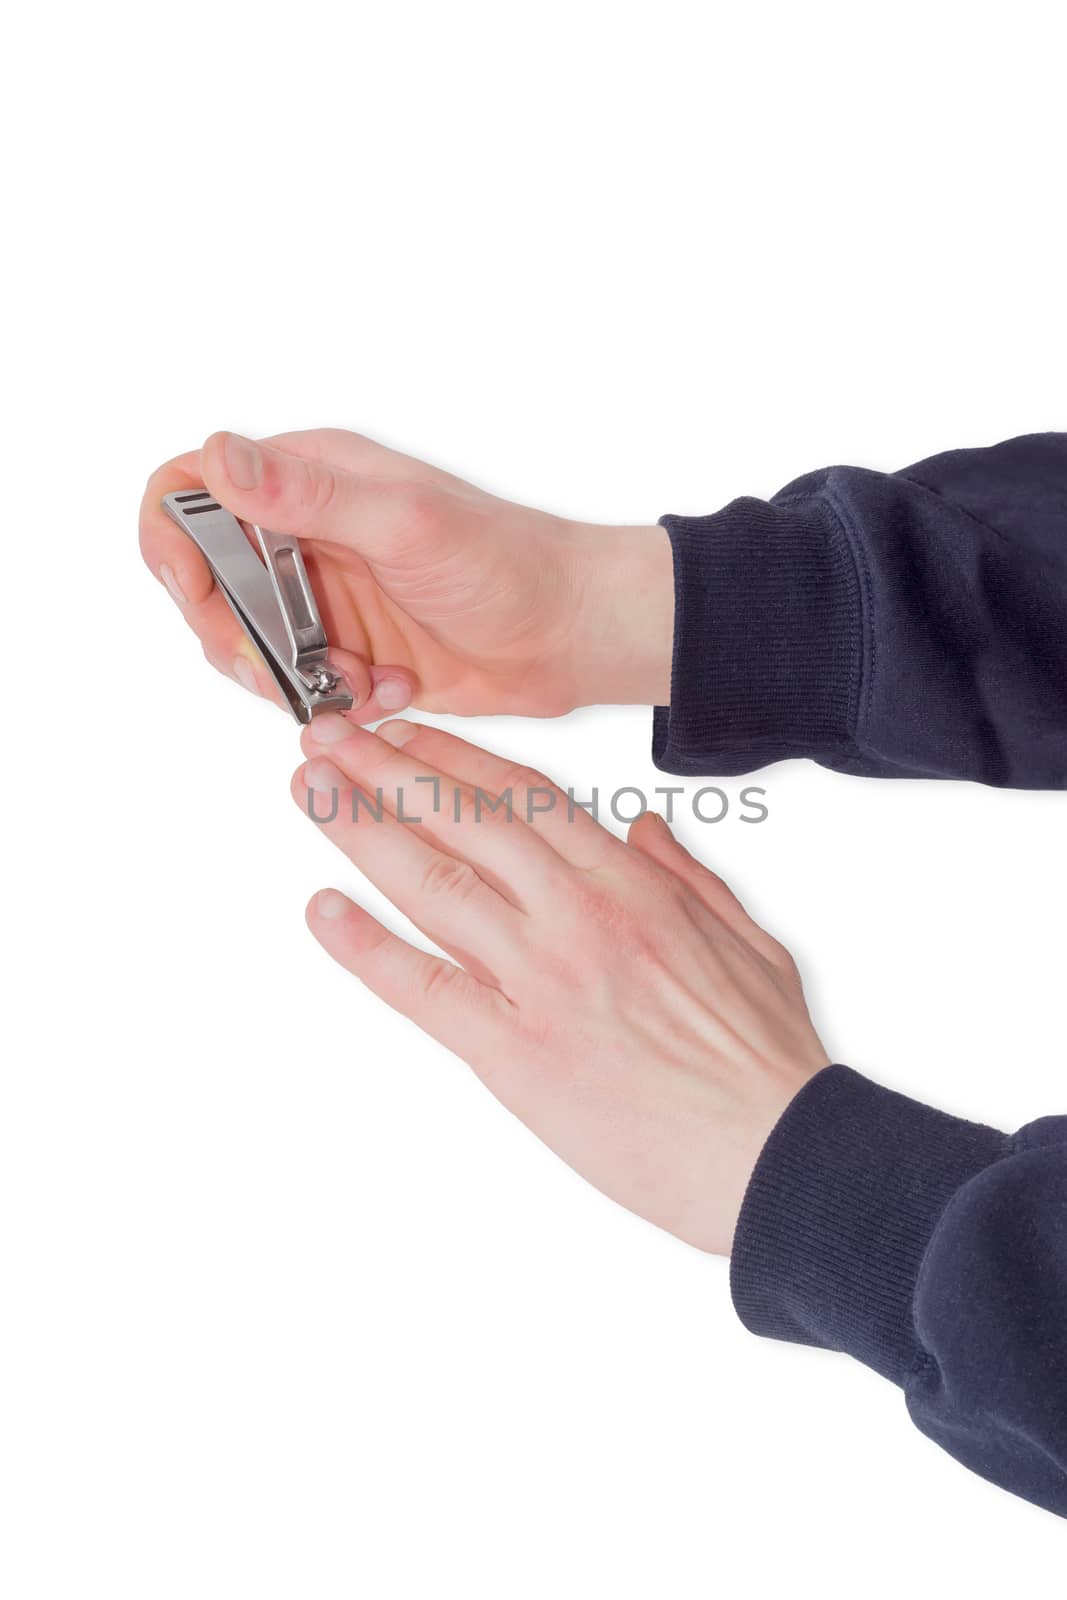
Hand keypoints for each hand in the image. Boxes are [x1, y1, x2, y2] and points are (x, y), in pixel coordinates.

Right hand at [139, 429, 673, 721]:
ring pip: (251, 649)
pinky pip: (302, 690)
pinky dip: (339, 702)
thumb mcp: (404, 523)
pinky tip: (393, 691)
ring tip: (363, 680)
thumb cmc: (508, 564)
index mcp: (308, 480)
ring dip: (293, 679)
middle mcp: (307, 535)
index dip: (172, 540)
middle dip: (236, 638)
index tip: (192, 592)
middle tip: (281, 667)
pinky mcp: (349, 653)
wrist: (572, 637)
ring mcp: (325, 599)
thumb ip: (309, 495)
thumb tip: (219, 457)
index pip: (191, 489)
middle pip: (207, 586)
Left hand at [291, 716, 828, 1254]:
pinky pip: (425, 988)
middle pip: (464, 819)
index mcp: (634, 884)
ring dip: (361, 829)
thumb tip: (644, 825)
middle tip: (329, 736)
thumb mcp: (748, 940)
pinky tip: (324, 912)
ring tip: (309, 790)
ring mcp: (541, 980)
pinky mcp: (514, 1052)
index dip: (455, 757)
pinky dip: (368, 948)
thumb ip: (687, 875)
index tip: (408, 733)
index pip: (525, 796)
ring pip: (434, 883)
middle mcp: (578, 915)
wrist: (775, 1153)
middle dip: (386, 768)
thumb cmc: (767, 1059)